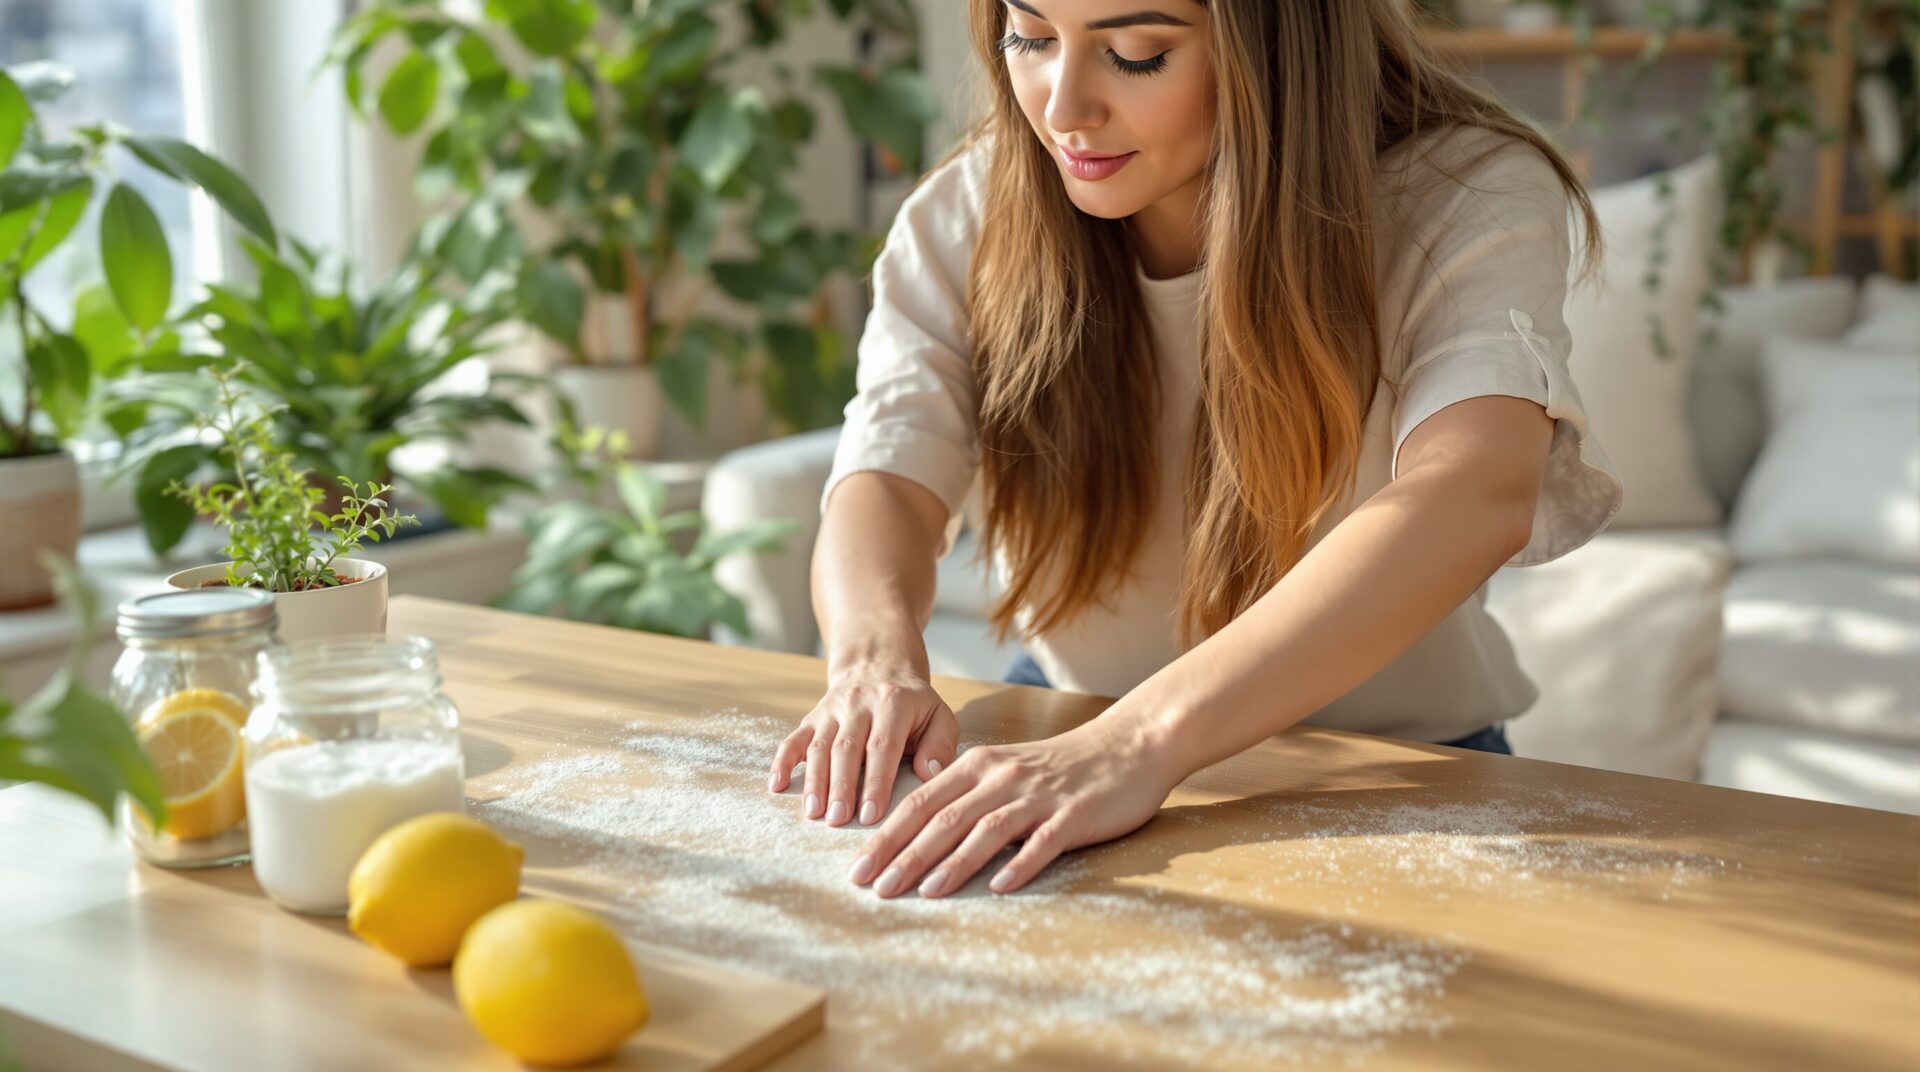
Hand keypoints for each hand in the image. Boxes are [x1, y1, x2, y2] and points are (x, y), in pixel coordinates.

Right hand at [767, 662, 959, 827]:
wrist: (878, 668)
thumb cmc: (913, 705)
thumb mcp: (938, 716)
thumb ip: (940, 746)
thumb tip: (931, 776)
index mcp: (893, 703)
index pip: (883, 746)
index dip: (876, 781)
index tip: (871, 814)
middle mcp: (858, 704)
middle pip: (846, 748)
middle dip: (841, 786)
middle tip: (838, 820)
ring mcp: (831, 710)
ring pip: (819, 747)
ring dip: (814, 781)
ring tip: (813, 813)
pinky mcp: (812, 718)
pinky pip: (793, 739)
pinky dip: (783, 762)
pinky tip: (776, 786)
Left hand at [845, 716, 1179, 898]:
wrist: (1129, 745)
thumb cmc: (1063, 766)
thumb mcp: (1007, 770)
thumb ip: (969, 796)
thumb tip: (922, 834)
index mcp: (980, 766)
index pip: (921, 802)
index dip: (886, 835)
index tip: (857, 867)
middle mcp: (1002, 778)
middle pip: (943, 818)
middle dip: (904, 854)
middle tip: (873, 887)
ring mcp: (1039, 796)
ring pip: (985, 830)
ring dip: (951, 863)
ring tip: (922, 892)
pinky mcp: (1074, 815)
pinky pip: (1042, 842)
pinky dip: (1020, 864)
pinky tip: (1000, 887)